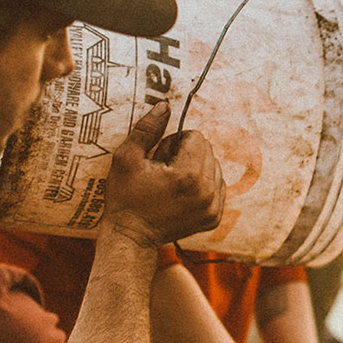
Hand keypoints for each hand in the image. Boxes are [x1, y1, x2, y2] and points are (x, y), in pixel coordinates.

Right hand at [103, 103, 224, 247]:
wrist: (130, 236)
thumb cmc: (125, 196)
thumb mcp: (127, 158)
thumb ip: (147, 129)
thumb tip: (165, 106)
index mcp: (189, 176)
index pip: (197, 137)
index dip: (174, 143)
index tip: (158, 159)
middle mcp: (207, 192)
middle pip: (208, 150)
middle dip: (186, 154)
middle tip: (163, 172)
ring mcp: (213, 207)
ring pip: (214, 166)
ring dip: (195, 168)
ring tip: (171, 184)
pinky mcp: (214, 217)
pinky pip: (218, 185)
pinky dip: (202, 185)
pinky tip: (181, 195)